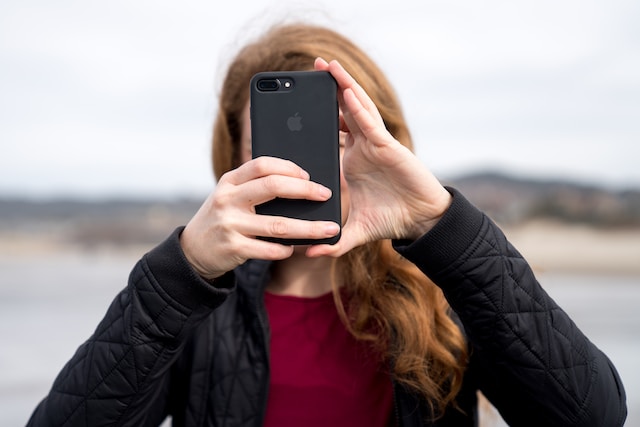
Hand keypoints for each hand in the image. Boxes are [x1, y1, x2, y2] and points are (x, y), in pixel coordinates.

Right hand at [180, 157, 339, 278]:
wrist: (193, 250)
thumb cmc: (223, 218)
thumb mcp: (230, 196)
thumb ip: (255, 187)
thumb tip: (301, 184)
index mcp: (229, 181)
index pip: (261, 164)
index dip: (288, 167)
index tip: (309, 175)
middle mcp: (228, 199)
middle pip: (272, 187)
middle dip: (305, 191)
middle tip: (325, 194)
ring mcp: (230, 224)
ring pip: (278, 225)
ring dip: (308, 228)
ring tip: (329, 229)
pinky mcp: (233, 248)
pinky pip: (269, 250)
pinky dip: (286, 249)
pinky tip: (296, 248)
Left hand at [307, 58, 451, 257]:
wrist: (420, 222)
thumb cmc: (392, 220)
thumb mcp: (355, 232)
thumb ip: (333, 241)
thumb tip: (310, 253)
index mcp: (352, 159)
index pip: (331, 131)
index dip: (318, 115)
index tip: (297, 103)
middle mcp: (363, 146)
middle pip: (343, 110)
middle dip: (329, 89)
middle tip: (312, 68)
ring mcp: (376, 144)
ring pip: (357, 109)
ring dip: (343, 86)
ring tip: (328, 65)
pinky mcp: (389, 147)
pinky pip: (371, 124)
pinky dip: (358, 107)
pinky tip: (346, 91)